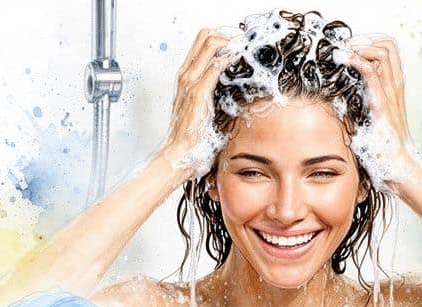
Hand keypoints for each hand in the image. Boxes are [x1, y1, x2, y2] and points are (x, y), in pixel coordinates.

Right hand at [159, 29, 232, 182]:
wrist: (178, 155)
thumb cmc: (189, 139)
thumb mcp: (201, 110)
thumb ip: (210, 96)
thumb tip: (230, 92)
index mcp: (185, 79)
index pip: (201, 43)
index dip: (222, 39)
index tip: (237, 45)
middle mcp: (185, 76)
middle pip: (204, 36)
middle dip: (227, 36)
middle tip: (242, 45)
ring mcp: (190, 83)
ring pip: (209, 44)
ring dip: (230, 43)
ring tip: (243, 49)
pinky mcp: (198, 94)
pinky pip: (215, 66)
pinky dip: (228, 58)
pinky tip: (239, 60)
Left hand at [345, 37, 421, 192]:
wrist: (399, 171)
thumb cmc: (385, 154)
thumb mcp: (371, 127)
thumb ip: (362, 113)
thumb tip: (341, 108)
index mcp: (393, 92)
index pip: (389, 54)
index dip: (372, 44)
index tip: (352, 47)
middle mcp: (394, 90)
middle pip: (389, 47)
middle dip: (366, 39)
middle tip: (347, 45)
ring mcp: (390, 96)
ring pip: (383, 53)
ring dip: (360, 46)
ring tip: (343, 50)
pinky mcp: (381, 105)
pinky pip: (371, 73)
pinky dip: (356, 60)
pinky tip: (343, 59)